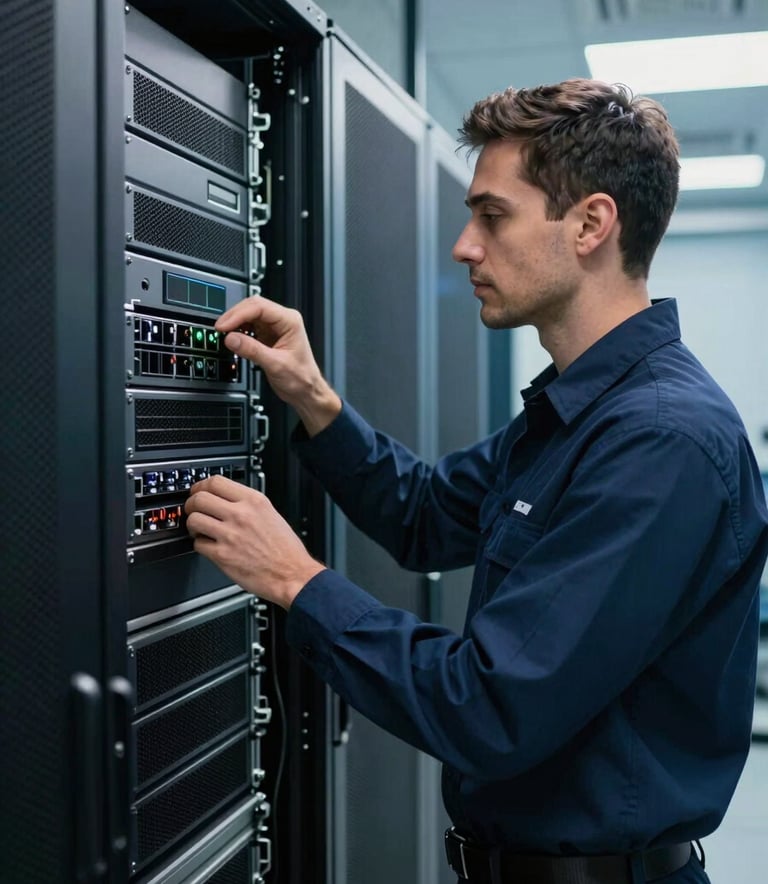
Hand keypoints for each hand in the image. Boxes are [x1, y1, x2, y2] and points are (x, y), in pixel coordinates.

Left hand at [185, 475, 325, 607]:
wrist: (292, 574)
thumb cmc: (285, 549)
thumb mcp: (271, 513)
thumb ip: (248, 504)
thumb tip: (226, 500)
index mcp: (254, 501)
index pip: (216, 481)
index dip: (201, 486)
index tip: (198, 491)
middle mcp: (241, 515)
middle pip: (199, 498)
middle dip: (191, 504)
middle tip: (194, 510)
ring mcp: (230, 535)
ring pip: (194, 520)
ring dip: (192, 525)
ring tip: (199, 529)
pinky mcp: (222, 555)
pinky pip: (198, 544)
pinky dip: (200, 544)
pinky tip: (209, 545)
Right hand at [215, 296, 340, 436]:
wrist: (306, 391)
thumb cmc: (301, 378)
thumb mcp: (275, 365)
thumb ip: (252, 350)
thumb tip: (231, 338)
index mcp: (290, 321)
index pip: (259, 307)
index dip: (238, 314)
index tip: (224, 325)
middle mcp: (282, 320)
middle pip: (252, 307)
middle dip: (234, 317)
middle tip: (220, 329)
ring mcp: (274, 327)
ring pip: (248, 315)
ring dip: (235, 323)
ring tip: (224, 334)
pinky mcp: (266, 335)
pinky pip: (248, 326)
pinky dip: (238, 331)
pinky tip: (233, 338)